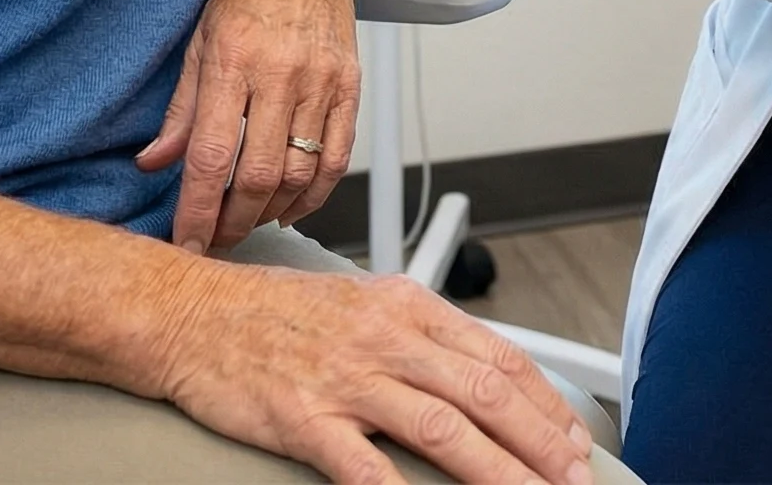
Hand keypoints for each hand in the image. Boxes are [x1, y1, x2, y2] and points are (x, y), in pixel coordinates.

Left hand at [137, 0, 367, 252]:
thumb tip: (154, 164)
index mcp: (233, 60)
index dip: (197, 212)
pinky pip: (338, 156)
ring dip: (271, 212)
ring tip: (248, 220)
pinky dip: (315, 194)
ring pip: (300, 173)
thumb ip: (181, 109)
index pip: (212, 157)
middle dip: (232, 223)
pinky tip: (291, 204)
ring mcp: (321, 80)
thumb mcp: (200, 38)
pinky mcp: (351, 84)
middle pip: (258, 176)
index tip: (186, 244)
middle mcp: (280, 73)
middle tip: (215, 240)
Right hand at [154, 260, 595, 484]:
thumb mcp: (364, 304)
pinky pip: (362, 464)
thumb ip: (420, 338)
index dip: (544, 403)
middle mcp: (387, 336)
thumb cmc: (279, 313)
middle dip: (539, 442)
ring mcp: (347, 378)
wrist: (195, 313)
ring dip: (495, 470)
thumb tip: (478, 376)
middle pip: (484, 392)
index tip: (574, 439)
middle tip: (575, 478)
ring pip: (441, 427)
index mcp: (408, 306)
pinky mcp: (304, 418)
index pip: (498, 356)